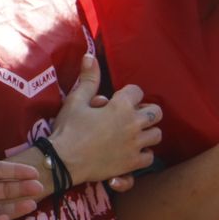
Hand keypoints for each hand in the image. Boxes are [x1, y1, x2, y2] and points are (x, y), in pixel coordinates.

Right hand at [49, 53, 161, 187]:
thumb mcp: (76, 100)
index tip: (117, 99)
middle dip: (145, 111)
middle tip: (130, 115)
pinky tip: (132, 151)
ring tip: (134, 133)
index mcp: (121, 106)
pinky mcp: (132, 164)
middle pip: (156, 112)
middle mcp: (133, 124)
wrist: (62, 161)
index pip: (137, 91)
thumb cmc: (68, 129)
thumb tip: (90, 55)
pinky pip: (149, 157)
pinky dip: (143, 153)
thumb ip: (88, 78)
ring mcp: (135, 145)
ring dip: (147, 132)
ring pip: (156, 135)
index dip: (128, 93)